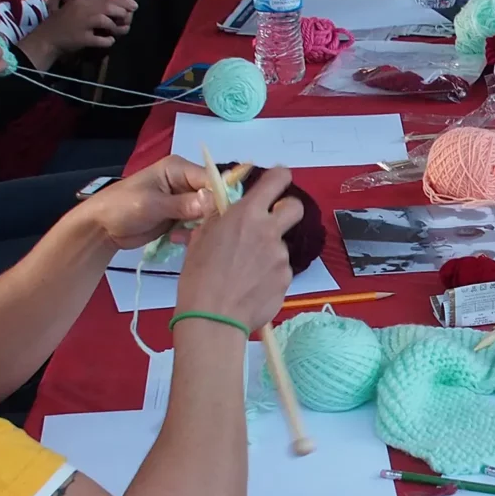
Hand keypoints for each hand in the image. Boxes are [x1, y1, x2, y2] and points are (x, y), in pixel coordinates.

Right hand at [25, 0, 136, 57]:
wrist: (47, 38)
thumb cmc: (64, 22)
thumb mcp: (78, 6)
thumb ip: (96, 4)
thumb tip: (121, 6)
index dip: (123, 0)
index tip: (134, 5)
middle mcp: (83, 7)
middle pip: (109, 6)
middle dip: (123, 13)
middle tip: (128, 20)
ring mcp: (82, 22)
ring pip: (107, 21)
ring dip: (116, 28)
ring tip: (117, 32)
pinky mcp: (82, 37)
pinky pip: (102, 39)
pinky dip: (108, 41)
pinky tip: (108, 41)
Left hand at [79, 156, 224, 248]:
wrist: (101, 228)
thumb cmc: (122, 207)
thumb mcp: (153, 204)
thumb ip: (184, 204)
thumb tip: (214, 201)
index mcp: (178, 168)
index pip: (210, 178)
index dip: (220, 196)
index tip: (222, 217)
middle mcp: (184, 181)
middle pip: (212, 196)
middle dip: (210, 214)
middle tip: (200, 231)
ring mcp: (183, 200)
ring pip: (206, 213)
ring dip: (199, 227)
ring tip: (182, 236)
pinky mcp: (179, 217)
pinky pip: (196, 224)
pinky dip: (191, 233)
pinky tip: (177, 239)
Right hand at [174, 167, 307, 329]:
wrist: (212, 318)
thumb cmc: (198, 277)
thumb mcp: (200, 239)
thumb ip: (218, 219)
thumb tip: (224, 209)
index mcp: (246, 214)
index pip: (277, 180)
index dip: (280, 177)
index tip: (278, 179)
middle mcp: (269, 231)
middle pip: (295, 208)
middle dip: (286, 211)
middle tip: (270, 223)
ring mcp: (281, 257)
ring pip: (282, 246)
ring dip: (268, 252)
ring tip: (245, 272)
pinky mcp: (287, 280)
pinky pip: (280, 271)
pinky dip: (269, 276)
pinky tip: (250, 288)